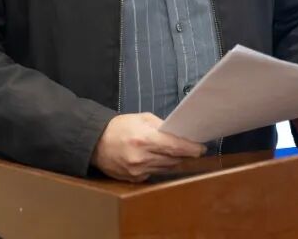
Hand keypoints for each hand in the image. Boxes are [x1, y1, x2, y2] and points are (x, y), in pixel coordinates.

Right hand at [91, 113, 206, 181]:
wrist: (95, 143)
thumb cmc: (119, 127)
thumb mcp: (141, 118)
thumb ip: (161, 126)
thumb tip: (178, 133)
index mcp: (144, 139)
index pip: (174, 147)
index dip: (191, 148)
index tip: (202, 148)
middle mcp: (141, 157)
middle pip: (173, 159)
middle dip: (184, 154)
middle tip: (192, 148)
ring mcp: (137, 171)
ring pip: (166, 168)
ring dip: (173, 160)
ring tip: (177, 152)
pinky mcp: (134, 179)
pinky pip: (154, 173)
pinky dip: (159, 166)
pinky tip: (157, 158)